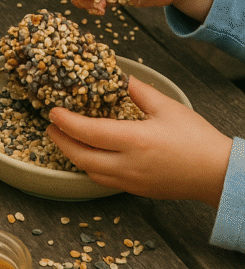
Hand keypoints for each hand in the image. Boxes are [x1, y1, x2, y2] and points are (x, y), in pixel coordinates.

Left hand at [47, 76, 232, 207]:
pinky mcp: (137, 190)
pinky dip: (91, 168)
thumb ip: (140, 92)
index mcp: (134, 140)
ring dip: (74, 156)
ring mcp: (131, 181)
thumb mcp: (168, 107)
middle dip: (61, 141)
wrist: (217, 174)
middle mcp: (128, 164)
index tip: (53, 112)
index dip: (66, 122)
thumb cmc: (196, 139)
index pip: (89, 133)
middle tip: (51, 127)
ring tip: (66, 139)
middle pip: (81, 157)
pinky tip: (91, 156)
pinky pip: (104, 181)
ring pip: (90, 172)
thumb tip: (121, 78)